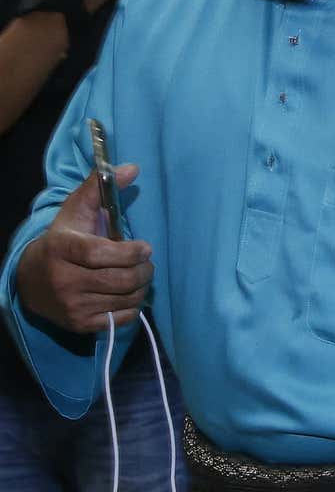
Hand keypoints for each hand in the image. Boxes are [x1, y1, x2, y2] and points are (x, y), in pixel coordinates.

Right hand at [15, 164, 153, 332]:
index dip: (130, 252)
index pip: (101, 254)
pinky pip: (122, 318)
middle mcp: (64, 279)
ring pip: (125, 298)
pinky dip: (133, 305)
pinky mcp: (79, 324)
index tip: (145, 247)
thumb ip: (100, 187)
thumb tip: (133, 168)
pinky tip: (127, 293)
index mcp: (62, 249)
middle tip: (146, 262)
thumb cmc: (63, 240)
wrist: (31, 280)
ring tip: (139, 275)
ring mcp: (71, 305)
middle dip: (144, 270)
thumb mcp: (76, 210)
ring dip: (142, 286)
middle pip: (120, 279)